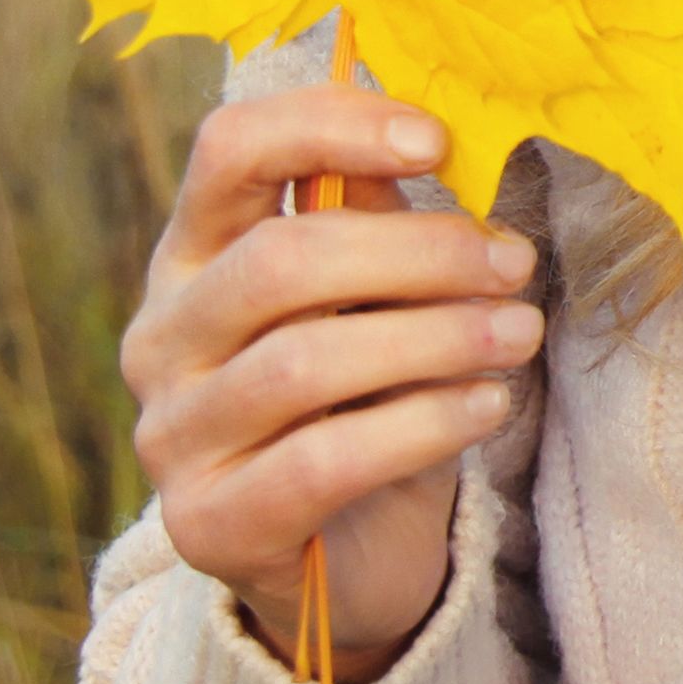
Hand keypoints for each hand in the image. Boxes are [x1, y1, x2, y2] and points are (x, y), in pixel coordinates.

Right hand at [120, 81, 542, 676]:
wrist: (344, 558)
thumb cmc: (366, 399)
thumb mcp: (375, 299)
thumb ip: (379, 221)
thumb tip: (430, 139)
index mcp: (194, 254)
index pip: (230, 150)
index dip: (331, 125)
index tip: (437, 139)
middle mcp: (162, 337)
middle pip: (281, 259)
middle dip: (418, 252)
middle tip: (514, 262)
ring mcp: (173, 435)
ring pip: (304, 363)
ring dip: (437, 337)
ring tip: (520, 333)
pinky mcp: (208, 525)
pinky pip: (323, 461)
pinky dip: (423, 424)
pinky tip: (489, 404)